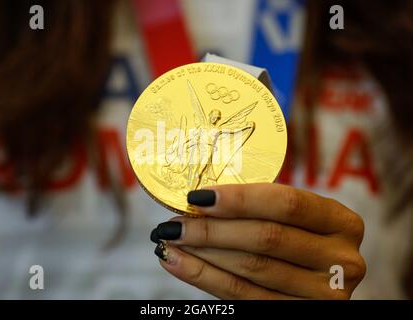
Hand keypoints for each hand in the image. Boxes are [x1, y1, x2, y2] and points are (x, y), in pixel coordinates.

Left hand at [151, 183, 365, 298]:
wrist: (314, 281)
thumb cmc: (298, 238)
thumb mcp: (296, 220)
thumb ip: (263, 209)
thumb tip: (199, 200)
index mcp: (342, 222)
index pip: (287, 204)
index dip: (239, 199)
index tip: (198, 197)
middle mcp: (342, 259)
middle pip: (266, 238)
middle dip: (212, 229)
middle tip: (173, 223)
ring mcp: (324, 294)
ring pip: (251, 268)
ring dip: (202, 253)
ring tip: (170, 240)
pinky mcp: (297, 314)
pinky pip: (243, 296)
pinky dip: (204, 277)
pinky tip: (179, 262)